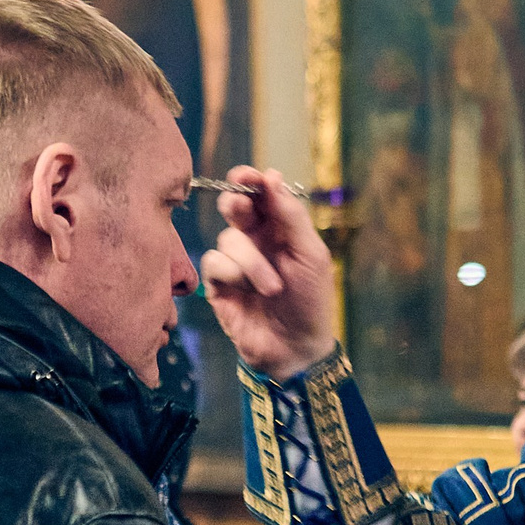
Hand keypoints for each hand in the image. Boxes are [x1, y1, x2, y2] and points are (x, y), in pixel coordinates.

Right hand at [200, 165, 335, 380]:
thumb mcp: (310, 255)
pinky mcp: (219, 284)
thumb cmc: (311, 302)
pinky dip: (232, 274)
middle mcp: (256, 241)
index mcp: (281, 229)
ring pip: (228, 238)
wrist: (295, 349)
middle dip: (235, 204)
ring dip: (251, 262)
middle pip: (234, 206)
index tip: (247, 176)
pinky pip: (214, 262)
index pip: (261, 194)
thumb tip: (272, 176)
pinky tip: (246, 292)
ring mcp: (236, 262)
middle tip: (240, 209)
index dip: (251, 180)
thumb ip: (291, 216)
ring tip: (272, 288)